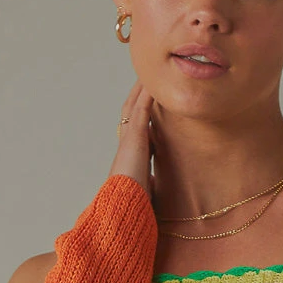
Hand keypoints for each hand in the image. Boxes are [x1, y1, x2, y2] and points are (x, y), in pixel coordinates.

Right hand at [109, 79, 155, 197]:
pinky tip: (154, 83)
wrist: (124, 208)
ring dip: (141, 90)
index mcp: (130, 157)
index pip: (136, 131)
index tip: (151, 107)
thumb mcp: (146, 193)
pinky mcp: (135, 137)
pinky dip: (146, 95)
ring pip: (134, 107)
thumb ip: (152, 185)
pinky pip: (141, 110)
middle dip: (138, 97)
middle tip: (146, 81)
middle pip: (131, 113)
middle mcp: (127, 145)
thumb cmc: (134, 206)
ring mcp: (129, 139)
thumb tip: (158, 190)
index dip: (142, 117)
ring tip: (149, 74)